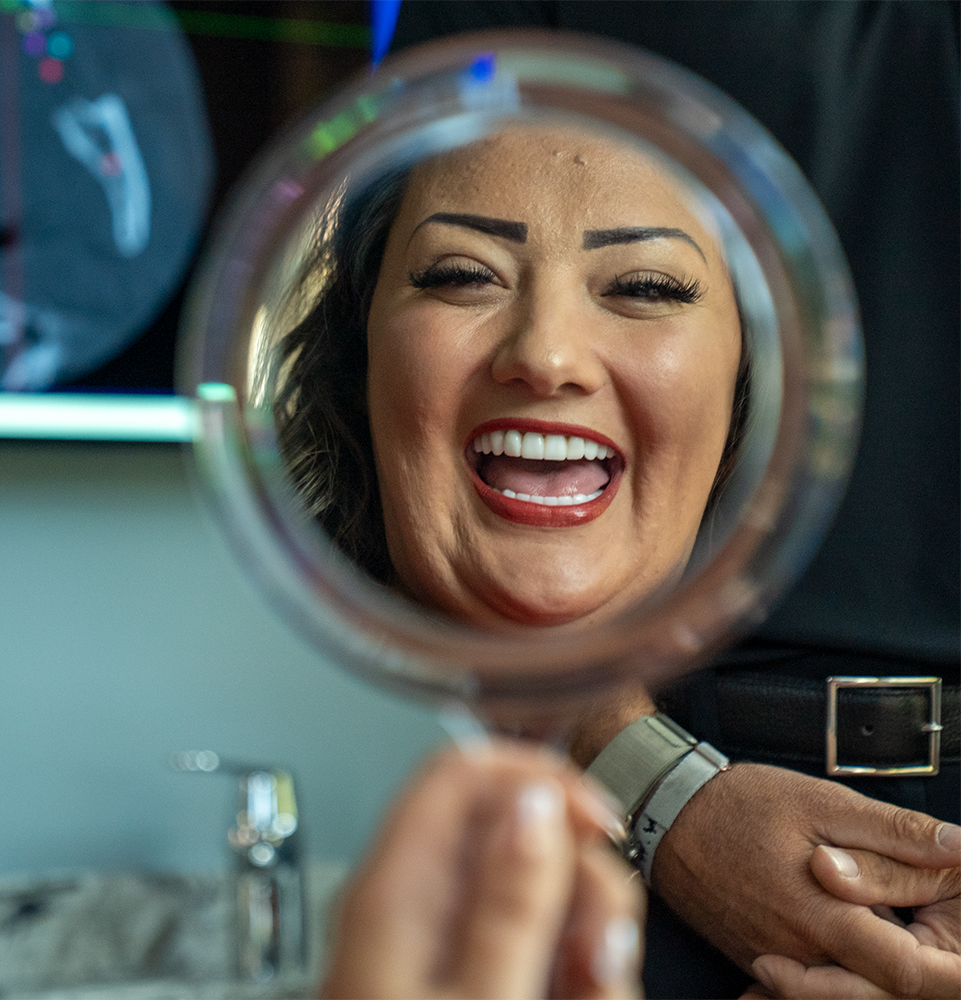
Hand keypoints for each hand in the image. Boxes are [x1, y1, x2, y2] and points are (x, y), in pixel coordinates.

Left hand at [319, 742, 644, 999]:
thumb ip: (508, 900)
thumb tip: (534, 801)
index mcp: (398, 890)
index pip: (462, 770)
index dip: (532, 775)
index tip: (591, 822)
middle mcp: (424, 903)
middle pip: (516, 826)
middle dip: (575, 874)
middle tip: (594, 941)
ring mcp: (454, 942)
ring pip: (543, 887)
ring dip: (588, 931)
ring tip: (588, 985)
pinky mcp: (482, 977)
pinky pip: (545, 942)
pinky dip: (578, 968)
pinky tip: (581, 992)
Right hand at [651, 763, 960, 998]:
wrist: (663, 812)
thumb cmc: (735, 804)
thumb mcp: (819, 801)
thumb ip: (892, 832)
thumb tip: (956, 847)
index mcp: (822, 916)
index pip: (907, 972)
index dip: (951, 969)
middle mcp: (800, 953)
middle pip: (880, 989)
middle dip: (918, 967)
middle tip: (932, 929)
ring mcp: (776, 960)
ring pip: (845, 984)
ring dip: (875, 962)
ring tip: (888, 919)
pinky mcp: (757, 957)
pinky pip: (810, 976)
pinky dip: (836, 965)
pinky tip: (839, 924)